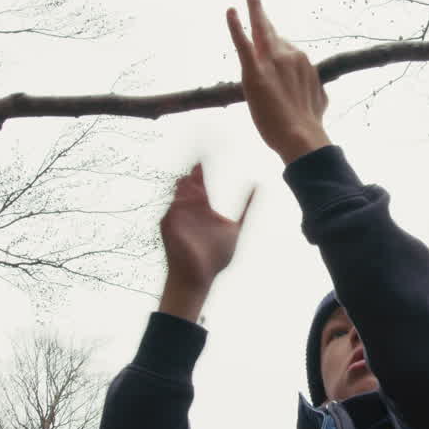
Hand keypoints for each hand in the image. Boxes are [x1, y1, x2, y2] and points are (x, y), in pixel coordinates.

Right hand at [159, 163, 253, 292]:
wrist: (199, 277)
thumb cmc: (216, 257)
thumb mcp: (235, 228)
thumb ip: (247, 207)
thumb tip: (259, 185)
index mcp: (203, 207)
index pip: (201, 182)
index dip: (201, 168)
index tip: (206, 150)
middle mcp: (189, 208)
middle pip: (189, 184)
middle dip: (193, 172)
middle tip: (199, 159)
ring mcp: (177, 216)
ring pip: (179, 195)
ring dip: (186, 186)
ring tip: (193, 178)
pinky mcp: (169, 226)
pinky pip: (172, 210)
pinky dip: (178, 203)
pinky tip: (184, 196)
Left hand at [226, 0, 331, 163]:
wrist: (302, 136)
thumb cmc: (310, 125)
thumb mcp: (320, 102)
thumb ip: (315, 91)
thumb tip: (320, 95)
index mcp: (303, 62)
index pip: (286, 47)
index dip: (274, 47)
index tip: (270, 46)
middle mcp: (290, 56)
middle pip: (273, 30)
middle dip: (262, 11)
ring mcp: (272, 62)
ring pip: (260, 30)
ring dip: (255, 10)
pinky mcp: (255, 72)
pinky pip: (244, 43)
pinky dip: (236, 26)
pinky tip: (231, 10)